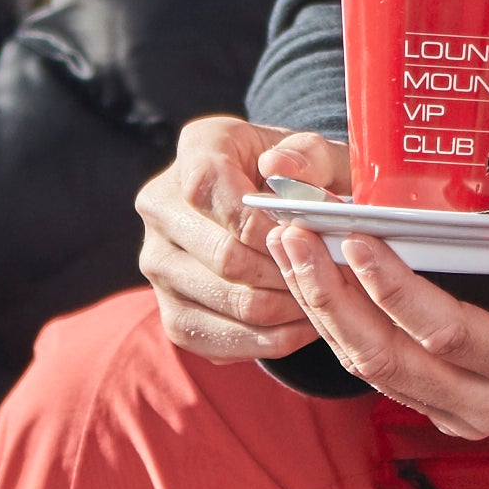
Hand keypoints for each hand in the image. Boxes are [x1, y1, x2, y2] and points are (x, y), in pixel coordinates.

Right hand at [136, 114, 345, 362]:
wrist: (274, 207)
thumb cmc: (301, 177)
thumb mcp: (318, 155)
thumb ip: (311, 155)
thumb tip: (280, 168)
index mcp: (196, 150)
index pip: (209, 188)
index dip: (263, 221)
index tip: (305, 235)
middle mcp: (161, 205)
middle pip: (224, 256)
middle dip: (287, 270)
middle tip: (330, 275)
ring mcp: (159, 263)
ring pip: (230, 302)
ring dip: (287, 307)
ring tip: (324, 296)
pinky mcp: (171, 312)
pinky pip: (222, 339)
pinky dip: (272, 338)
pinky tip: (304, 322)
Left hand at [265, 214, 488, 442]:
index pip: (444, 333)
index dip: (393, 288)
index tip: (357, 236)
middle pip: (386, 360)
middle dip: (330, 298)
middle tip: (292, 237)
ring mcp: (466, 412)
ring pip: (372, 369)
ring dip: (324, 310)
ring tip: (290, 248)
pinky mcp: (449, 403)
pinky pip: (382, 370)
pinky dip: (344, 324)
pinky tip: (320, 278)